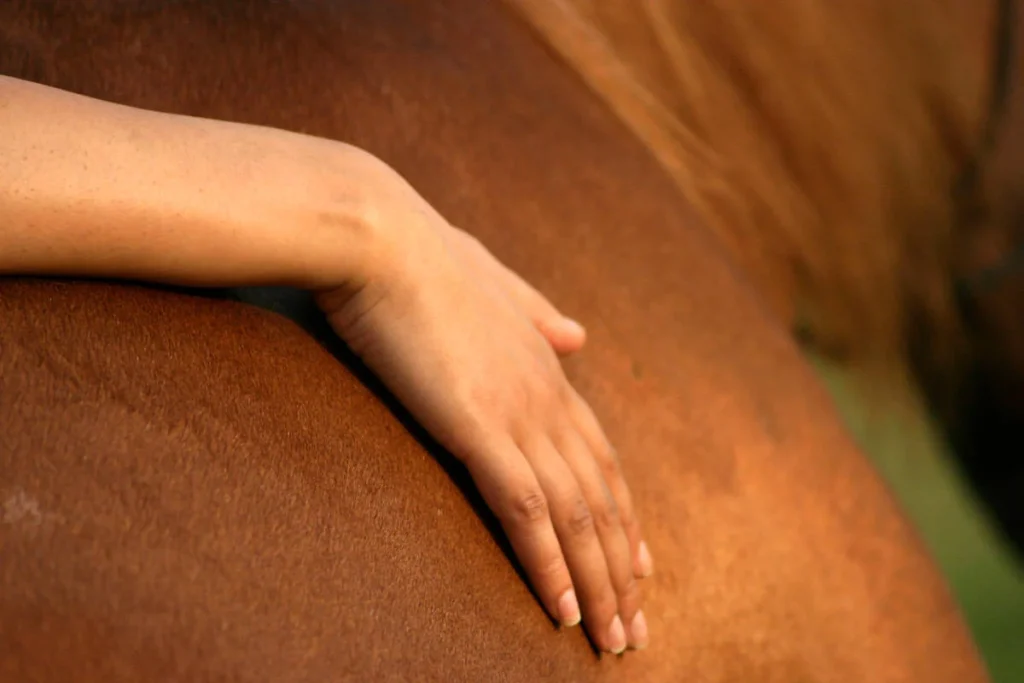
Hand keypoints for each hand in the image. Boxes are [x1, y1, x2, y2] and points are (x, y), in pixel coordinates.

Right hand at [315, 154, 653, 652]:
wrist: (378, 233)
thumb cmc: (421, 255)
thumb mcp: (495, 282)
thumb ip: (539, 313)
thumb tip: (580, 335)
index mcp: (546, 367)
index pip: (600, 458)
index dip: (624, 516)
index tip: (642, 564)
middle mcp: (546, 396)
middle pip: (600, 499)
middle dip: (623, 570)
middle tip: (638, 628)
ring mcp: (517, 412)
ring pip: (575, 516)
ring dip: (600, 585)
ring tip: (615, 641)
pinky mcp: (477, 426)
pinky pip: (526, 510)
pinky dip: (550, 564)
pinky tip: (563, 609)